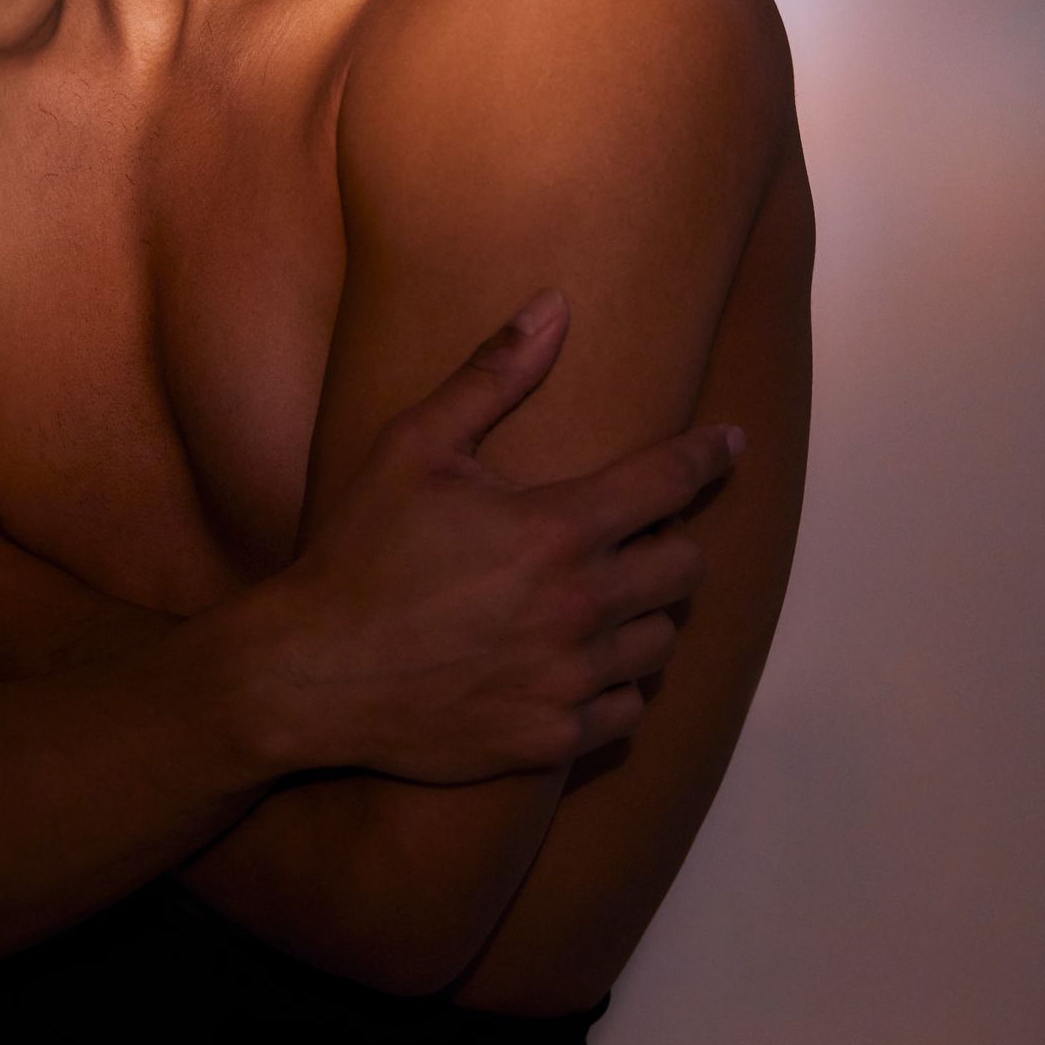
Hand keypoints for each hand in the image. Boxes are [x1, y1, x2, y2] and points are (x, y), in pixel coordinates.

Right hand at [261, 290, 740, 782]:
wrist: (313, 672)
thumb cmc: (361, 550)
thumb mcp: (415, 445)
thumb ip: (492, 375)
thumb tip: (555, 305)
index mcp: (556, 529)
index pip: (669, 480)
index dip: (709, 454)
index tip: (732, 442)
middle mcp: (580, 607)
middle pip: (685, 567)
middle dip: (670, 540)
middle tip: (636, 532)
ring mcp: (570, 679)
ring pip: (661, 640)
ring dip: (644, 612)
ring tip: (604, 596)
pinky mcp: (553, 738)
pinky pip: (629, 708)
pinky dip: (617, 682)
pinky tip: (579, 661)